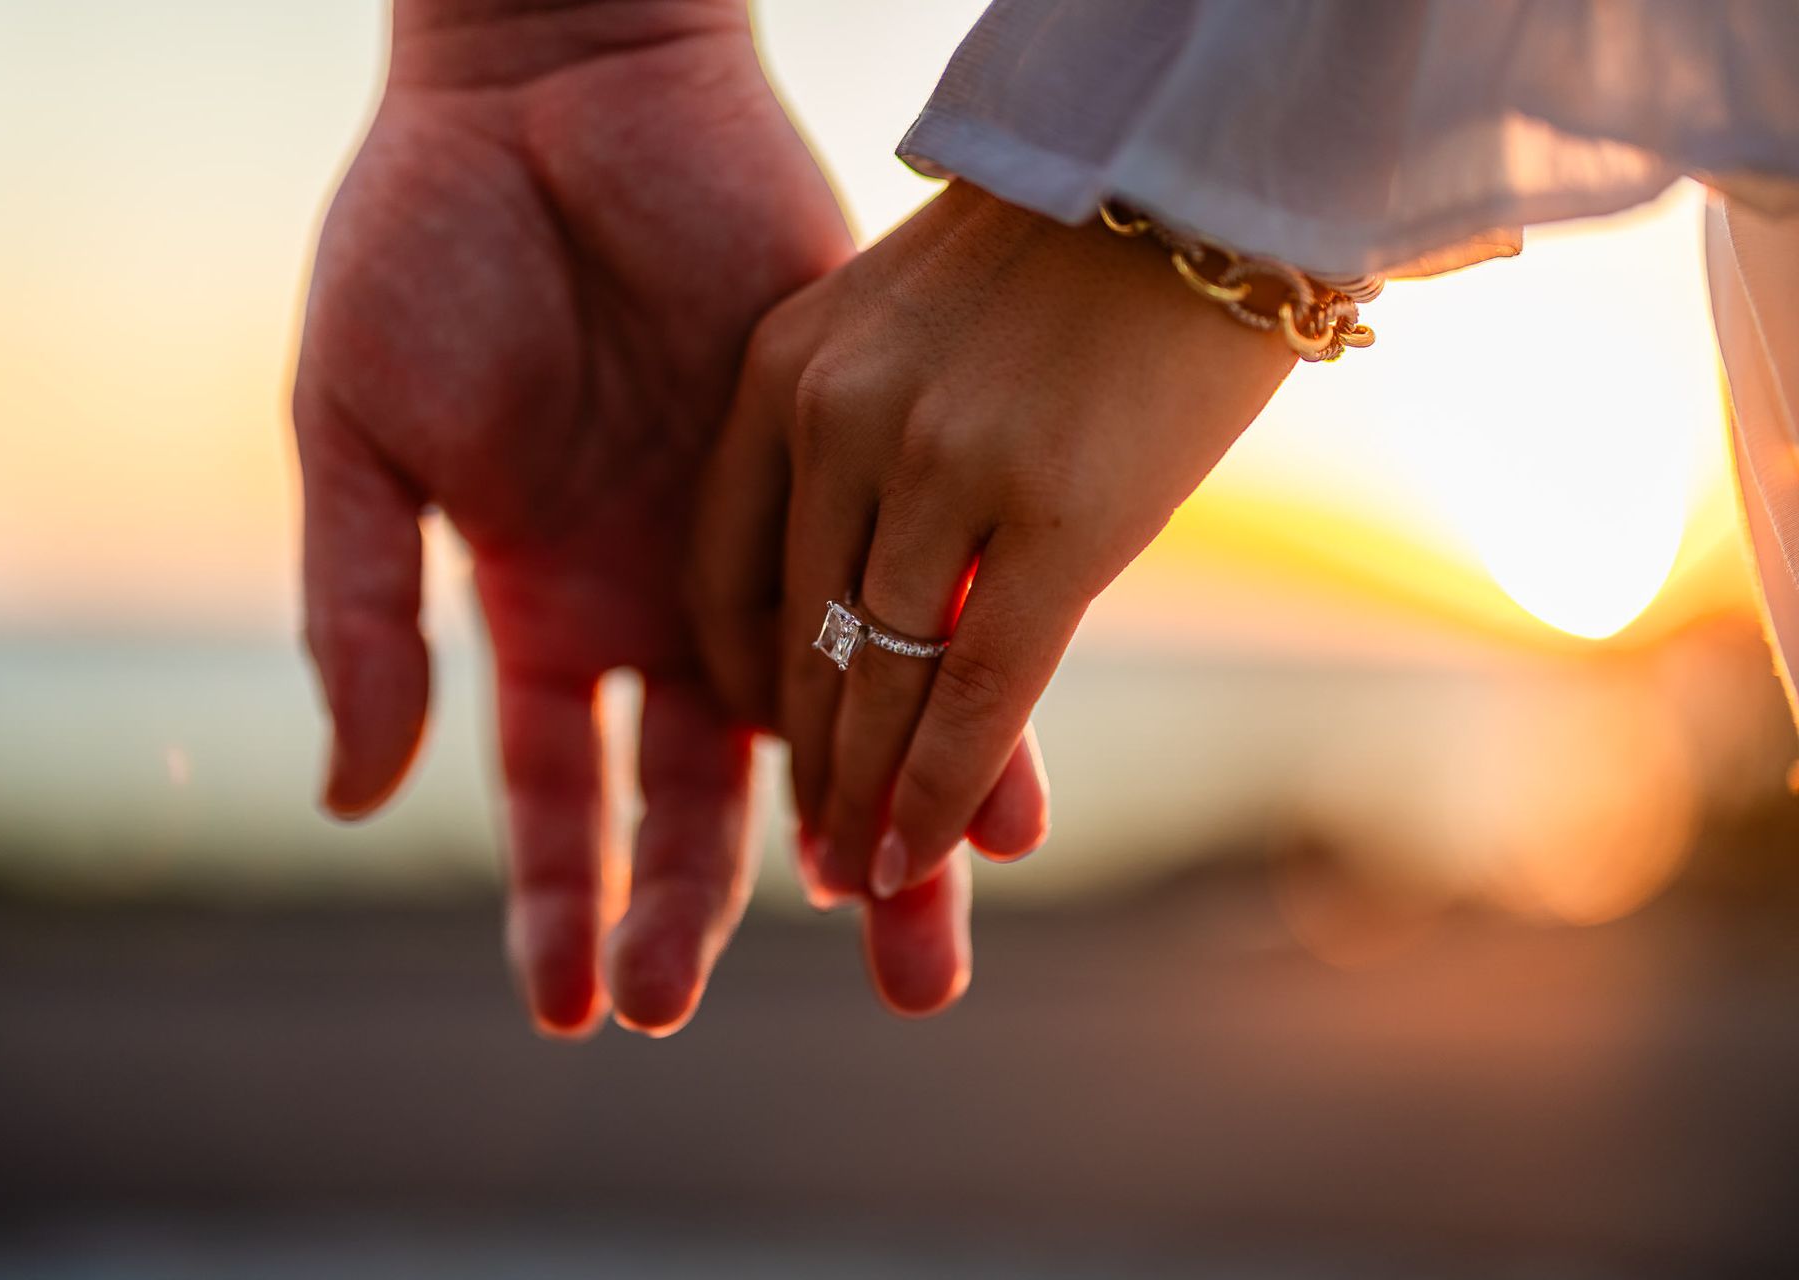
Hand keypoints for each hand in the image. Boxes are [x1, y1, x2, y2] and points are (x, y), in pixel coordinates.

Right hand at [293, 0, 985, 1033]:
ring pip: (835, 717)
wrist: (554, 81)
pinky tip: (1000, 801)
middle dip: (711, 904)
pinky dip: (964, 692)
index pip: (562, 790)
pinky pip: (916, 596)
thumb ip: (363, 612)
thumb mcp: (359, 435)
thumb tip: (352, 800)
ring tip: (924, 956)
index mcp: (547, 602)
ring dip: (879, 838)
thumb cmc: (423, 241)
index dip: (565, 900)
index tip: (579, 1012)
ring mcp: (768, 533)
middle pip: (708, 787)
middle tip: (721, 1017)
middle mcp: (667, 595)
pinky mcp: (854, 458)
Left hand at [691, 182, 1294, 903]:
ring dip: (860, 798)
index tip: (769, 753)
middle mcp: (837, 414)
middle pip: (794, 638)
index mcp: (785, 361)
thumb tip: (893, 588)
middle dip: (806, 768)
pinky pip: (971, 692)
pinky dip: (936, 793)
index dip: (744, 682)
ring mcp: (938, 465)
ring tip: (859, 876)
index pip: (727, 568)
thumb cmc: (1076, 252)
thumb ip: (873, 449)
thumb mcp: (918, 328)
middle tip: (812, 857)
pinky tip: (918, 855)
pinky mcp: (1051, 516)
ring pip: (869, 680)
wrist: (1214, 164)